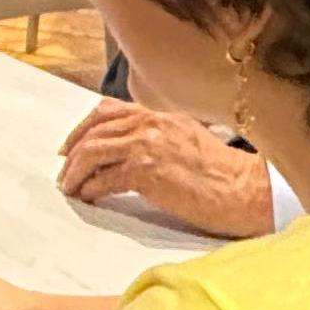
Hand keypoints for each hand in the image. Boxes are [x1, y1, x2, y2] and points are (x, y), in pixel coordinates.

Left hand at [56, 101, 273, 238]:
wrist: (245, 190)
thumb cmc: (222, 175)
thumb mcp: (187, 142)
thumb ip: (158, 138)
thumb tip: (128, 152)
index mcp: (161, 116)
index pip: (109, 111)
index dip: (83, 128)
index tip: (70, 147)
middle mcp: (151, 124)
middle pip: (95, 130)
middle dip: (73, 152)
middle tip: (64, 173)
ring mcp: (148, 146)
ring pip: (93, 151)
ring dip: (75, 172)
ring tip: (70, 188)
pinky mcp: (146, 172)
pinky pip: (104, 179)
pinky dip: (90, 189)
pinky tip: (88, 198)